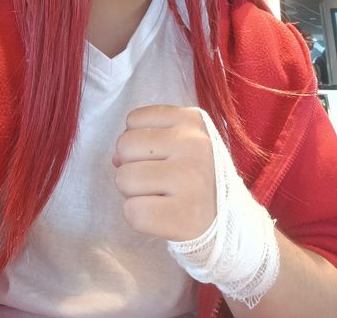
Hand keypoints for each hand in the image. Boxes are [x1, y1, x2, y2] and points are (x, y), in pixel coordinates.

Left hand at [113, 105, 215, 241]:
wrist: (231, 225)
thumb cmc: (196, 178)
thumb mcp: (182, 143)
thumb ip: (146, 139)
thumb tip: (115, 158)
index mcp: (193, 120)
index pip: (133, 120)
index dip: (139, 142)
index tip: (160, 157)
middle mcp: (195, 144)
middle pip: (124, 146)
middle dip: (132, 166)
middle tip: (158, 181)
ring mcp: (191, 179)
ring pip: (123, 178)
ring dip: (133, 193)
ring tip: (160, 197)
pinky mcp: (185, 215)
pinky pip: (132, 212)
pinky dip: (140, 218)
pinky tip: (162, 216)